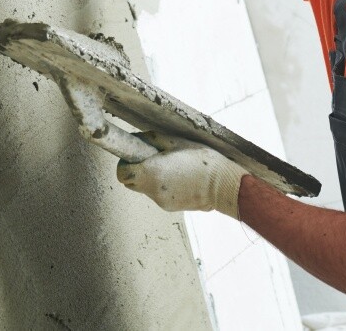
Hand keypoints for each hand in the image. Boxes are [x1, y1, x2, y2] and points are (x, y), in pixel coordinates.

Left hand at [116, 132, 247, 218]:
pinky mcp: (170, 207)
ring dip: (150, 177)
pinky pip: (158, 195)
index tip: (134, 154)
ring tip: (171, 167)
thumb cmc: (202, 161)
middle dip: (136, 170)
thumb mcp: (176, 142)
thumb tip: (136, 138)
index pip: (122, 173)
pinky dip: (162, 186)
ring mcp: (161, 202)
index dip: (125, 162)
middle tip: (151, 159)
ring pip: (145, 188)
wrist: (223, 185)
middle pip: (130, 182)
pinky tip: (179, 177)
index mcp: (151, 173)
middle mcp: (153, 191)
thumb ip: (152, 139)